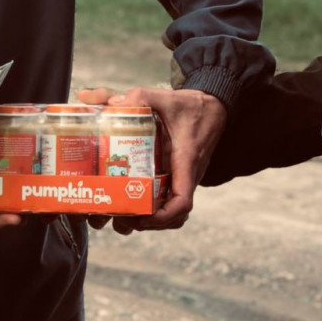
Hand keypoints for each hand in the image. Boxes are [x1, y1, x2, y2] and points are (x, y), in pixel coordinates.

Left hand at [77, 85, 226, 232]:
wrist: (215, 108)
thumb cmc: (194, 107)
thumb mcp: (167, 99)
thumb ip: (139, 97)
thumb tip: (106, 101)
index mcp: (186, 162)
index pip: (182, 201)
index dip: (163, 217)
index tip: (140, 217)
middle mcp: (187, 176)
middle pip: (171, 216)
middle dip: (144, 223)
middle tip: (117, 217)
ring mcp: (182, 179)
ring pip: (169, 213)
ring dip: (146, 221)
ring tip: (120, 216)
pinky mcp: (178, 177)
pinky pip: (167, 201)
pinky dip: (152, 210)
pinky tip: (131, 204)